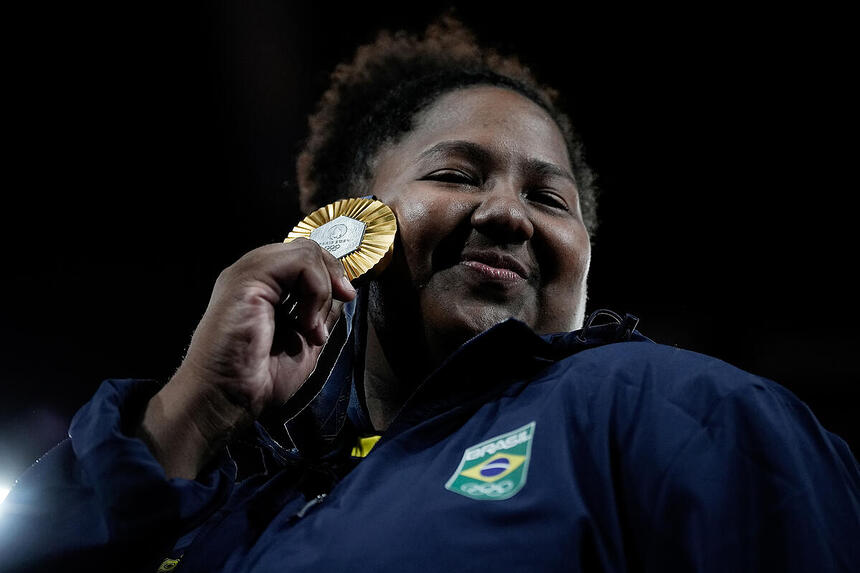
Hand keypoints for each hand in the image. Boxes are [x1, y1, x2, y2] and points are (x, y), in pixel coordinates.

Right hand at [139, 239, 355, 477]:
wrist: (228, 398)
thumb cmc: (259, 378)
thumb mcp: (305, 340)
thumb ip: (321, 313)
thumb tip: (343, 292)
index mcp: (264, 287)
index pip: (305, 258)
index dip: (331, 273)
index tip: (346, 299)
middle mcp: (254, 274)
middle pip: (307, 247)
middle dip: (333, 275)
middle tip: (343, 301)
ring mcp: (247, 272)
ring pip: (306, 251)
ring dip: (323, 289)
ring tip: (311, 328)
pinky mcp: (247, 277)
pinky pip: (300, 262)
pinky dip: (316, 291)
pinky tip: (305, 324)